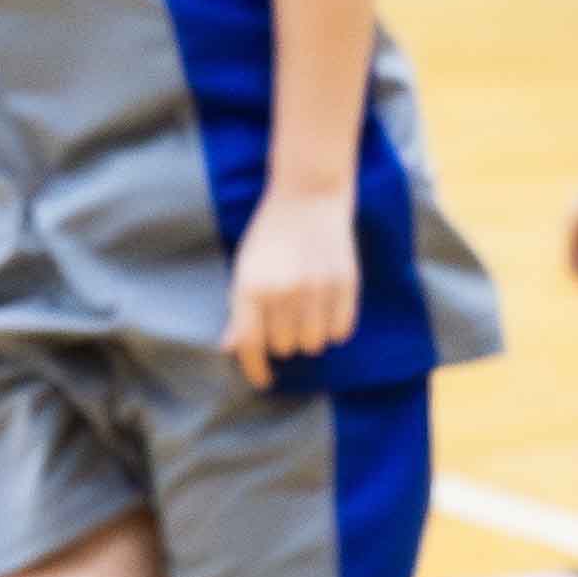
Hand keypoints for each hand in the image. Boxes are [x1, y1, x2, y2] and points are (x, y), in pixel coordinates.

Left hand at [220, 186, 360, 388]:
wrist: (308, 196)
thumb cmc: (270, 236)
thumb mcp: (245, 269)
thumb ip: (239, 311)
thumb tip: (231, 348)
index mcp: (251, 288)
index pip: (251, 345)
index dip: (256, 369)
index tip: (264, 380)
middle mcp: (284, 292)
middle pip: (284, 347)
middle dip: (282, 342)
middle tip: (284, 322)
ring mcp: (317, 288)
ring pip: (313, 344)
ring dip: (308, 337)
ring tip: (305, 315)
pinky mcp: (346, 284)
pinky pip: (340, 331)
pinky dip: (334, 328)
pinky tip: (327, 311)